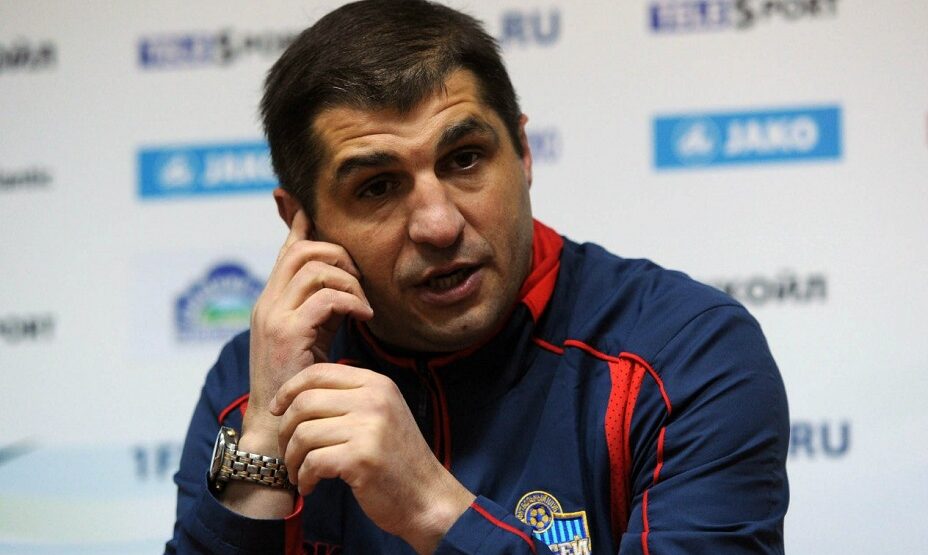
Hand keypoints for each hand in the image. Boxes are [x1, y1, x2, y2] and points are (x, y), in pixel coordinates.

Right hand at [245, 210, 373, 445]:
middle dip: (339, 253)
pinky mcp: (288, 332)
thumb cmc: (299, 383)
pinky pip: (325, 296)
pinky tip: (363, 316)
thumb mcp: (313, 335)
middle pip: (302, 248)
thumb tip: (347, 282)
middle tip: (360, 279)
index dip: (303, 225)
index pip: (287, 250)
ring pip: (314, 266)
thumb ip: (323, 307)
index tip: (314, 209)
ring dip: (348, 279)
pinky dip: (351, 300)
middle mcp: (268, 302)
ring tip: (363, 303)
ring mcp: (274, 315)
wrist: (276, 425)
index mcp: (272, 301)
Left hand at [272, 363, 474, 553]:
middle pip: (304, 402)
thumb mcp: (381, 414)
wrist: (426, 497)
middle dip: (285, 430)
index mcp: (377, 384)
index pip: (319, 372)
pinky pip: (312, 462)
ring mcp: (369, 428)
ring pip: (303, 433)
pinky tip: (311, 486)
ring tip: (299, 473)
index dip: (289, 389)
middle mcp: (374, 400)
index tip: (277, 410)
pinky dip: (305, 477)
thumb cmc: (396, 459)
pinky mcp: (361, 458)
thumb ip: (349, 397)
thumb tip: (296, 393)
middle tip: (289, 451)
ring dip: (292, 459)